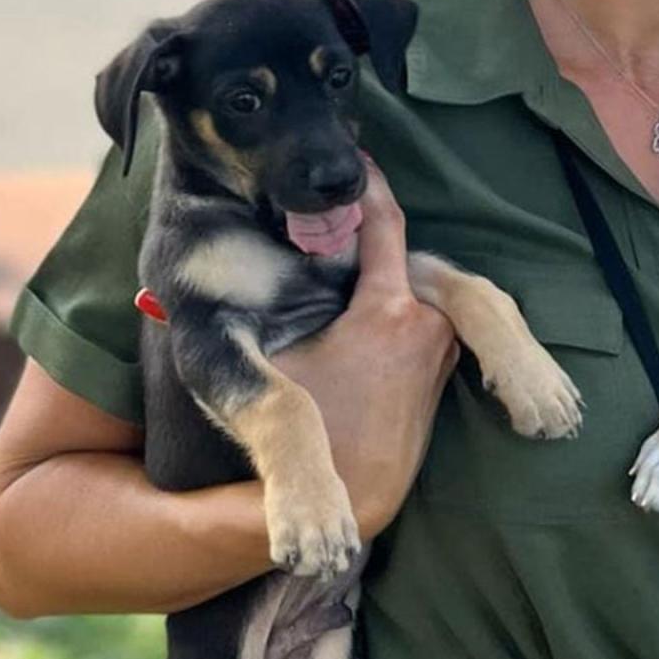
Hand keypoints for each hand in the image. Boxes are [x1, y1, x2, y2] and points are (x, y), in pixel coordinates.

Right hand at [274, 162, 457, 536]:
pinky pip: (431, 305)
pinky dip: (406, 287)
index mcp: (390, 312)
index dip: (366, 185)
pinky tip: (368, 280)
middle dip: (374, 219)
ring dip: (387, 257)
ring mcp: (443, 341)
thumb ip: (267, 310)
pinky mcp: (446, 360)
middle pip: (405, 245)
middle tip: (345, 184)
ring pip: (419, 276)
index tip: (352, 156)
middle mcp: (429, 321)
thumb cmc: (309, 435)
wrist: (357, 502)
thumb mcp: (274, 368)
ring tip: (347, 229)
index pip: (384, 223)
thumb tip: (212, 272)